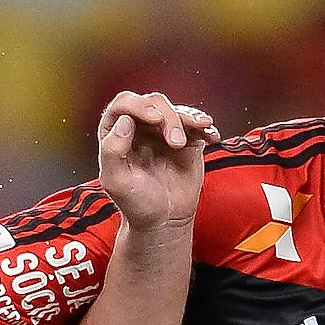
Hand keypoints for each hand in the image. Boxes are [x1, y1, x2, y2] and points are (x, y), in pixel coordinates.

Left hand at [95, 90, 216, 233]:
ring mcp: (163, 132)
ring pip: (176, 110)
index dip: (139, 105)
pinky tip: (211, 136)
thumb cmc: (136, 204)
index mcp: (117, 134)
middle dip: (168, 117)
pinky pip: (197, 124)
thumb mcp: (115, 182)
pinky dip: (205, 126)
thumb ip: (112, 150)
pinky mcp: (186, 139)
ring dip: (187, 119)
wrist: (163, 221)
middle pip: (154, 103)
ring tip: (191, 139)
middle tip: (175, 143)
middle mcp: (139, 128)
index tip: (154, 118)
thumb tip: (124, 120)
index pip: (124, 104)